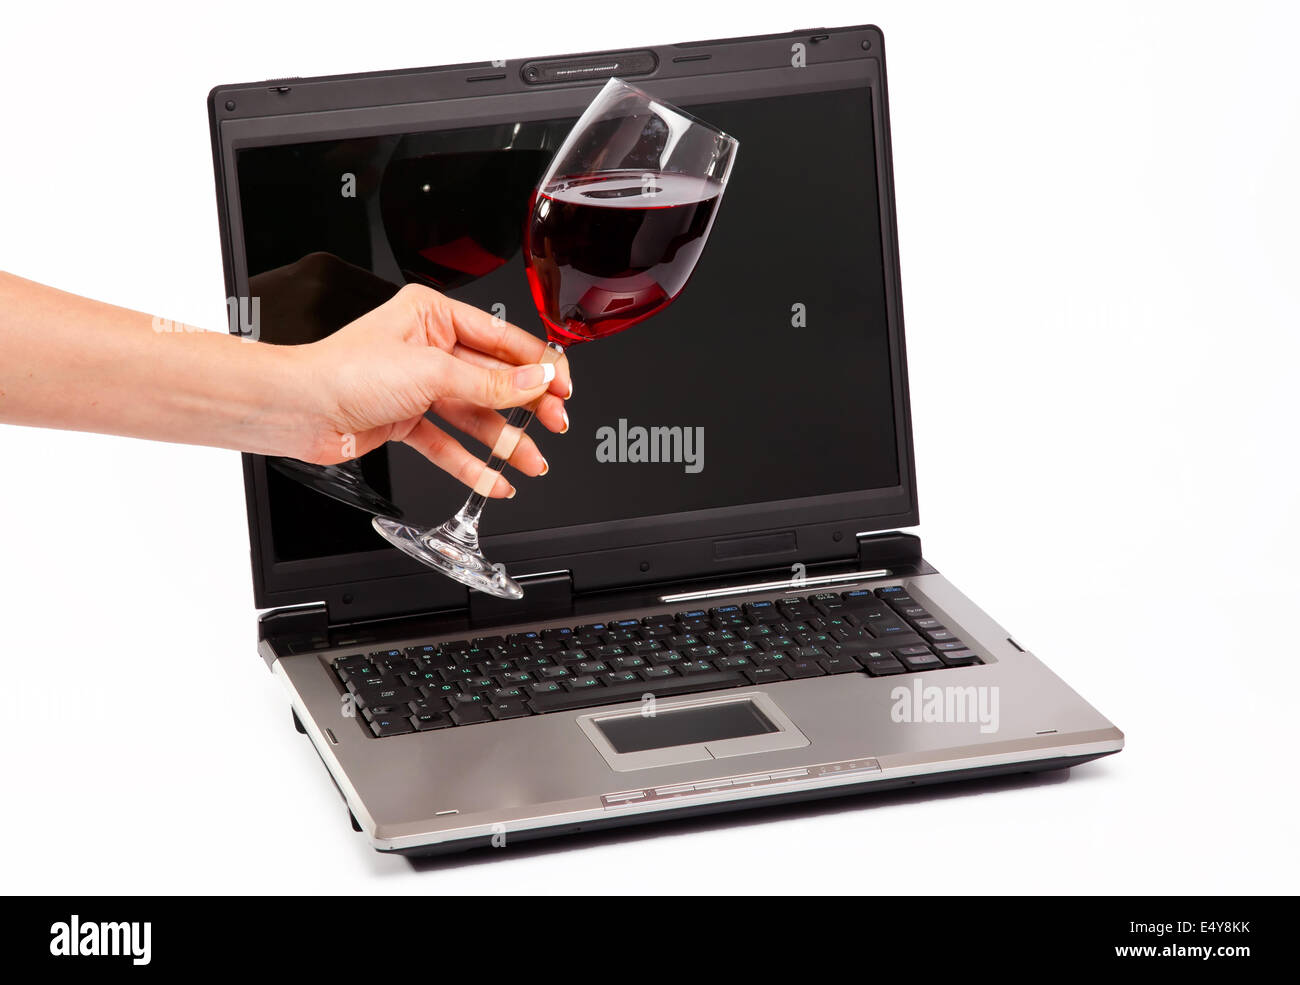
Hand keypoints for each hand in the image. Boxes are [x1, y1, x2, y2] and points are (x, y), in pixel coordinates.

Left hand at [295, 284, 571, 498]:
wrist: (299, 409)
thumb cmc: (345, 372)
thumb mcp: (431, 372)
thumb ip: (489, 383)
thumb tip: (535, 381)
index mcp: (433, 315)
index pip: (501, 339)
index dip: (536, 364)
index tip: (563, 386)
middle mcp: (428, 347)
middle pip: (493, 380)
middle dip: (526, 407)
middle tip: (556, 425)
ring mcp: (418, 386)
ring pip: (474, 415)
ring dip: (504, 442)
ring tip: (532, 462)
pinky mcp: (406, 419)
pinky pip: (449, 442)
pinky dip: (472, 463)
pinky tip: (495, 479)